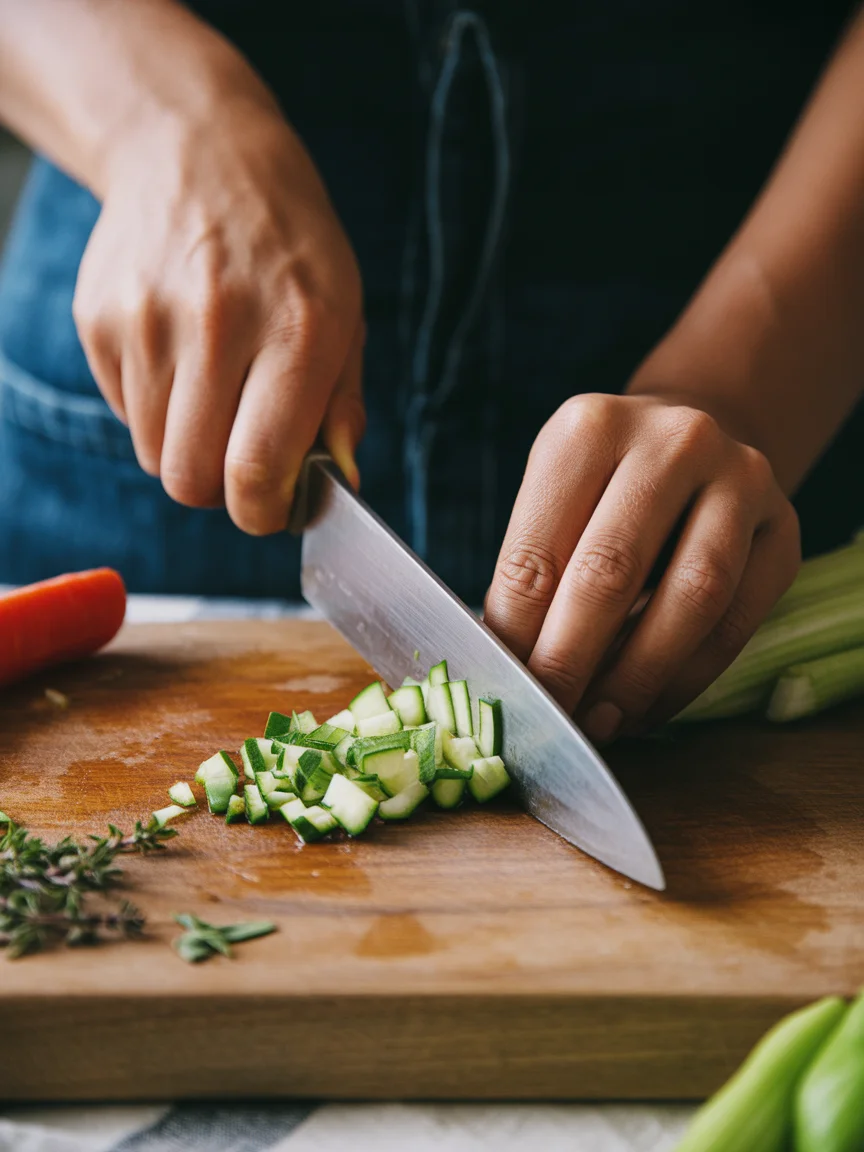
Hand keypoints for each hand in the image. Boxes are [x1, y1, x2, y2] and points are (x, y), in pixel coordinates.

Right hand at [73, 82, 363, 533]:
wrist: (198, 152)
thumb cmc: (290, 247)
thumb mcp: (346, 315)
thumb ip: (342, 408)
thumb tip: (335, 485)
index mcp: (296, 330)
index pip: (255, 469)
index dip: (262, 513)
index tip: (271, 509)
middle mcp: (216, 325)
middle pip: (191, 479)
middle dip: (222, 491)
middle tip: (244, 461)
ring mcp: (146, 320)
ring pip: (154, 456)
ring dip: (188, 449)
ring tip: (216, 397)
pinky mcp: (99, 319)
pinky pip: (126, 413)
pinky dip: (156, 411)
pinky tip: (181, 360)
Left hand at [483, 393, 800, 741]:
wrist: (695, 438)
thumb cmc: (605, 482)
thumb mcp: (555, 496)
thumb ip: (533, 570)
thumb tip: (511, 665)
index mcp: (590, 428)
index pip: (537, 550)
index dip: (516, 634)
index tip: (504, 687)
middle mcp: (673, 442)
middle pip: (610, 572)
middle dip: (571, 661)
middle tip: (550, 716)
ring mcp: (741, 480)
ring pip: (690, 598)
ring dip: (637, 677)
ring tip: (601, 722)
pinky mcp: (784, 529)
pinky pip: (735, 622)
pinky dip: (686, 679)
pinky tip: (648, 707)